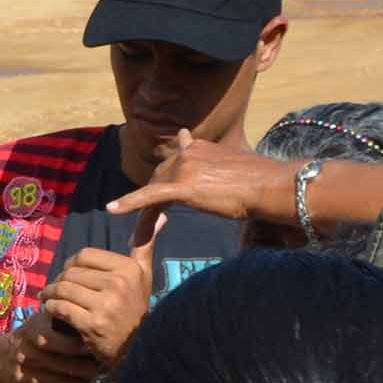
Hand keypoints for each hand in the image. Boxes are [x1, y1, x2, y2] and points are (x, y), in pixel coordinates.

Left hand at [11, 244, 150, 382]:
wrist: (137, 348)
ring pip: (63, 290)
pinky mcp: (92, 324)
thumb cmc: (136, 307)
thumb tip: (160, 212)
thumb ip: (145, 242)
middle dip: (58, 281)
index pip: (84, 255)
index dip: (71, 264)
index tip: (68, 274)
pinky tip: (52, 311)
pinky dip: (51, 308)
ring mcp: (106, 305)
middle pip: (71, 273)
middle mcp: (119, 284)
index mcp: (128, 269)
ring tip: (48, 298)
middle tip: (54, 289)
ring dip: (50, 294)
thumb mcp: (143, 273)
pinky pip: (60, 308)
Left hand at [106, 128, 287, 228]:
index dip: (164, 180)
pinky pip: (150, 196)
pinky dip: (130, 202)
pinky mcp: (183, 186)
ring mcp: (185, 168)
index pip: (172, 164)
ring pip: (154, 191)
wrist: (269, 185)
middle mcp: (189, 153)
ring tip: (136, 235)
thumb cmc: (260, 180)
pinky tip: (112, 209)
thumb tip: (220, 166)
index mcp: (199, 148)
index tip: (156, 192)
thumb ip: (218, 165)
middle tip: (143, 225)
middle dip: (151, 200)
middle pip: (159, 178)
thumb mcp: (234, 166)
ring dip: (144, 214)